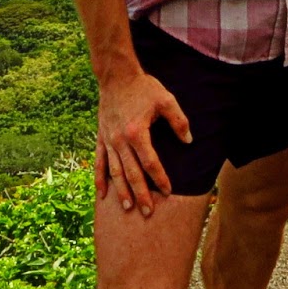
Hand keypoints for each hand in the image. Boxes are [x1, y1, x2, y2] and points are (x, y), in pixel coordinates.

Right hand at [94, 67, 192, 216]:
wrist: (116, 76)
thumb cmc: (143, 88)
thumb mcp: (166, 99)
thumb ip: (179, 121)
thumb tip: (188, 141)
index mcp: (137, 132)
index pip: (151, 163)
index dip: (160, 179)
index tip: (168, 191)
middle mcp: (120, 140)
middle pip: (132, 173)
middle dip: (141, 194)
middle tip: (148, 212)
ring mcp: (109, 140)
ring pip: (115, 172)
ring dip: (121, 191)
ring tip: (128, 208)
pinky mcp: (101, 138)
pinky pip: (99, 162)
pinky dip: (99, 179)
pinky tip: (102, 195)